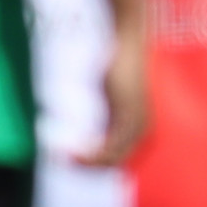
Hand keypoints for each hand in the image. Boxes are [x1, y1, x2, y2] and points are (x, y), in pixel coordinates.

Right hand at [79, 0, 151, 166]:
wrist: (128, 39)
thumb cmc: (118, 61)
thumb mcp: (110, 92)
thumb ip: (103, 109)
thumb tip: (83, 123)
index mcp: (140, 124)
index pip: (121, 157)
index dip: (96, 163)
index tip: (72, 160)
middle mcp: (142, 126)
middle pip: (117, 162)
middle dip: (89, 167)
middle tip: (64, 162)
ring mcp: (136, 121)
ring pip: (114, 157)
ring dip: (88, 163)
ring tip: (65, 159)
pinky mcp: (127, 113)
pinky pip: (112, 144)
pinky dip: (93, 154)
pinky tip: (76, 153)